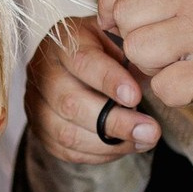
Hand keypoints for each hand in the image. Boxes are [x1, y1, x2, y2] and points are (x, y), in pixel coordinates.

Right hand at [25, 15, 161, 163]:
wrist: (72, 61)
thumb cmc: (102, 48)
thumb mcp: (117, 36)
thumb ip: (132, 52)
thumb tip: (156, 76)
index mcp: (63, 42)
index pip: (82, 62)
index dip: (109, 81)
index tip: (136, 96)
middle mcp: (43, 73)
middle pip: (71, 104)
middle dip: (115, 122)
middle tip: (150, 131)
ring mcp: (36, 104)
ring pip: (67, 133)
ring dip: (110, 144)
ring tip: (144, 141)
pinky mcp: (40, 129)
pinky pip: (68, 150)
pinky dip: (99, 154)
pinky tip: (123, 146)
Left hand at [98, 0, 192, 133]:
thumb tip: (119, 0)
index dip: (112, 4)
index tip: (115, 23)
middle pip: (126, 14)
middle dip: (137, 39)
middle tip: (167, 52)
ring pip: (136, 49)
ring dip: (153, 67)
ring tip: (185, 67)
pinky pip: (160, 85)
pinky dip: (175, 94)